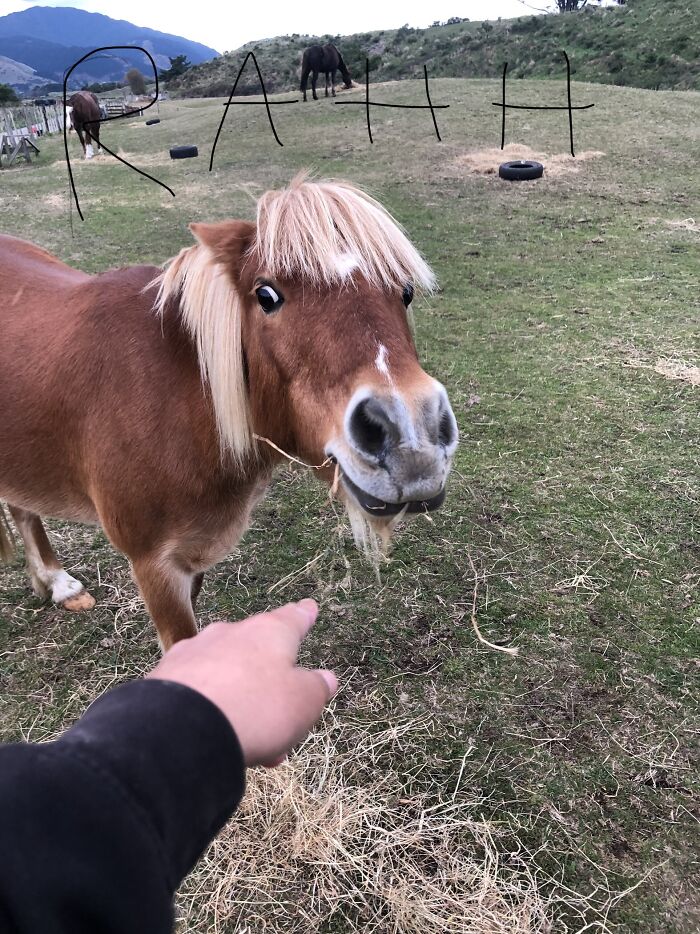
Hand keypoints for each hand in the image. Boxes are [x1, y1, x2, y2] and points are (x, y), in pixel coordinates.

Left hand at [146, 600, 336, 766]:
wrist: (181, 730)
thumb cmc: (255, 709)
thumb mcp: (305, 702)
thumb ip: (317, 688)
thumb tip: (324, 678)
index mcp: (270, 632)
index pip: (293, 618)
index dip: (303, 616)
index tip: (308, 607)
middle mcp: (231, 633)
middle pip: (258, 652)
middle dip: (271, 683)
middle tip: (284, 717)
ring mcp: (195, 652)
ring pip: (228, 675)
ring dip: (243, 702)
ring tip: (257, 743)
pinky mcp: (166, 677)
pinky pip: (199, 691)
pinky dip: (212, 710)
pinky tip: (218, 737)